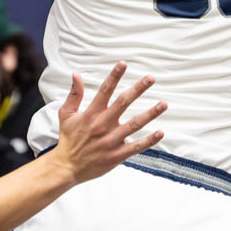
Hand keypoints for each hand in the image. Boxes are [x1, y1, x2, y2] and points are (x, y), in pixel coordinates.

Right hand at [54, 62, 166, 185]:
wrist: (67, 167)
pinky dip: (150, 140)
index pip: (105, 90)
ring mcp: (111, 140)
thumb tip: (76, 74)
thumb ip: (74, 94)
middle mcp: (103, 125)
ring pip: (135, 124)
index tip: (124, 63)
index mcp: (91, 113)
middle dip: (138, 89)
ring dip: (151, 113)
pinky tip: (161, 132)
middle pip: (123, 103)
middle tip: (151, 78)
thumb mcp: (66, 114)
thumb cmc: (68, 139)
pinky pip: (137, 146)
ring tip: (164, 104)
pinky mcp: (117, 155)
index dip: (114, 76)